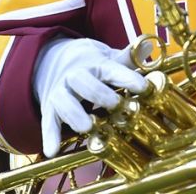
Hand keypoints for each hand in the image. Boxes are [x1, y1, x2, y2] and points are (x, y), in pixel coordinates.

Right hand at [34, 38, 148, 155]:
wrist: (53, 60)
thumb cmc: (91, 64)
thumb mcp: (108, 58)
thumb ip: (128, 59)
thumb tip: (148, 45)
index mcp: (96, 65)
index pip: (113, 70)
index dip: (128, 78)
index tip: (143, 87)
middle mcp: (76, 76)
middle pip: (85, 82)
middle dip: (99, 94)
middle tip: (115, 104)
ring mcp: (61, 92)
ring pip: (65, 102)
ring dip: (75, 115)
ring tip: (87, 127)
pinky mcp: (50, 108)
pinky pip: (47, 122)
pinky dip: (49, 136)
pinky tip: (52, 150)